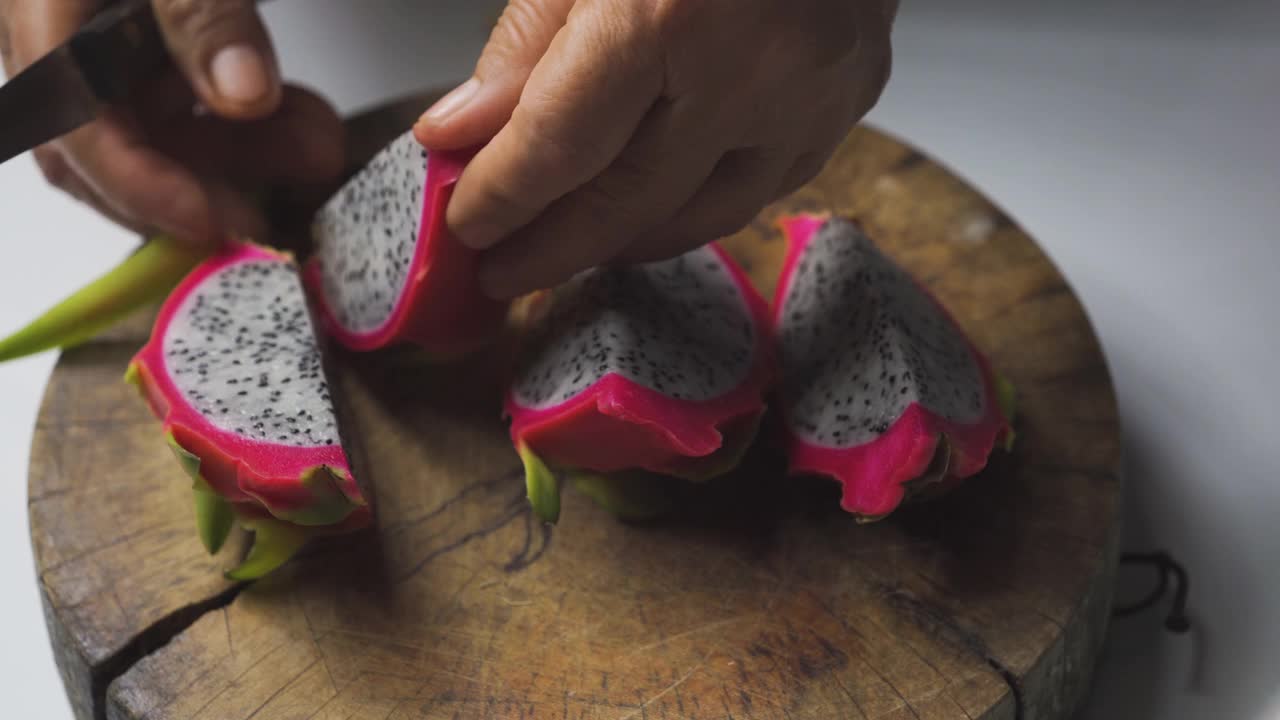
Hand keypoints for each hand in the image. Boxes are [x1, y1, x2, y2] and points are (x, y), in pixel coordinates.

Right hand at [0, 0, 343, 245]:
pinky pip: (175, 93)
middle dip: (217, 170)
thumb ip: (201, 10)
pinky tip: (291, 114)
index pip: (76, 129)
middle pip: (119, 142)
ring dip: (239, 146)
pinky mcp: (133, 33)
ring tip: (315, 141)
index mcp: (36, 8)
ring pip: (156, 125)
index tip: (224, 224)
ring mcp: (89, 31)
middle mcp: (49, 28)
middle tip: (299, 175)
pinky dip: (236, 112)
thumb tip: (241, 98)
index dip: (149, 191)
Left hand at [416, 0, 895, 298]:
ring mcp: (816, 92)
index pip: (562, 146)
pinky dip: (699, 202)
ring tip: (571, 244)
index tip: (470, 225)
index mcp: (672, 11)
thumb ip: (529, 40)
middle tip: (505, 269)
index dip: (504, 198)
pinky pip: (765, 184)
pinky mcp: (855, 96)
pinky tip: (656, 201)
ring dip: (627, 239)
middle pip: (630, 200)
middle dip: (555, 247)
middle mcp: (755, 67)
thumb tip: (466, 132)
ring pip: (705, 213)